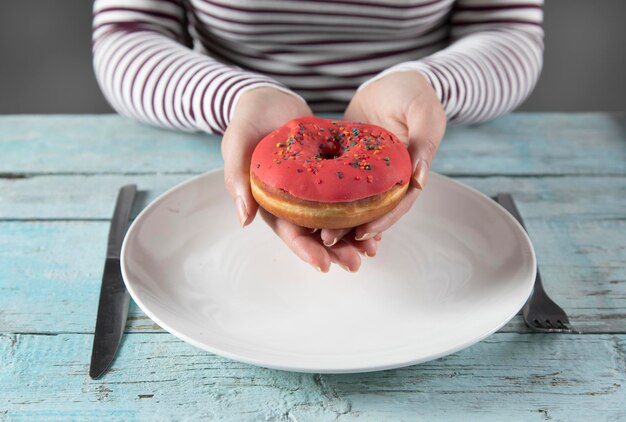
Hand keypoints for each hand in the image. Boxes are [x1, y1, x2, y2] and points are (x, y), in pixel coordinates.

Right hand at [221, 87, 378, 271]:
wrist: (268, 99)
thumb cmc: (247, 121)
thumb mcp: (237, 145)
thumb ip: (236, 179)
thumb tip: (244, 219)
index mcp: (269, 203)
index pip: (288, 233)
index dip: (306, 251)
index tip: (325, 265)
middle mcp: (292, 202)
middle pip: (315, 233)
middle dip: (335, 251)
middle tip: (357, 264)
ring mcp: (311, 190)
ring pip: (333, 219)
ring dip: (352, 236)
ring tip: (373, 249)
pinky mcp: (326, 176)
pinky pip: (345, 196)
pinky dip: (360, 209)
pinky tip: (378, 217)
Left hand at [320, 71, 445, 245]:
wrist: (394, 81)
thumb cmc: (414, 94)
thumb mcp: (424, 112)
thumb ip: (424, 142)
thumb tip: (418, 179)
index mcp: (409, 172)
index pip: (398, 204)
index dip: (382, 221)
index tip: (362, 233)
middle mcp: (389, 178)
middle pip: (373, 210)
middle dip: (353, 228)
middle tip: (328, 240)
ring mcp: (368, 173)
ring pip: (354, 203)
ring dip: (338, 220)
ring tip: (316, 234)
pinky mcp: (350, 162)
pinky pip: (338, 185)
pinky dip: (328, 199)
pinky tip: (309, 211)